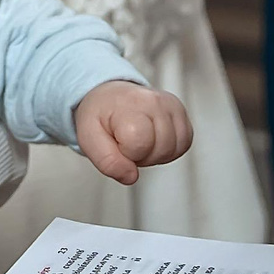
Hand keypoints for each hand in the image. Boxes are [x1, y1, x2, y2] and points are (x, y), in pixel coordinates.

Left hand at [74, 81, 192, 184]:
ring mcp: (171, 105)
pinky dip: (169, 149)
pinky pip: (184, 143)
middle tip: (127, 142)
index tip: (117, 141)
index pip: (140, 145)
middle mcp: (155, 101)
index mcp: (130, 106)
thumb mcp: (89, 139)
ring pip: (174, 149)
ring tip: (140, 140)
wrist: (109, 97)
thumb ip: (108, 162)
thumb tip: (131, 177)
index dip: (127, 153)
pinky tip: (154, 140)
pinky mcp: (181, 111)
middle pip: (161, 150)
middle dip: (142, 156)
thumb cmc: (100, 116)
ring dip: (156, 154)